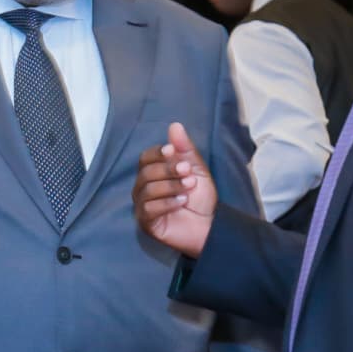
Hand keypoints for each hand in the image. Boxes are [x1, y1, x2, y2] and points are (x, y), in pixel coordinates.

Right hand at [134, 122, 216, 258]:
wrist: (209, 226)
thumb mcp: (196, 170)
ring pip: (147, 189)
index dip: (157, 153)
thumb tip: (175, 125)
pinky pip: (148, 208)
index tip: (173, 150)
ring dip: (170, 186)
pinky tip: (182, 201)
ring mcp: (143, 206)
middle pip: (145, 173)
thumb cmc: (201, 198)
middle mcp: (144, 188)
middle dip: (168, 170)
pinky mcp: (146, 223)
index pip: (145, 158)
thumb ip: (185, 149)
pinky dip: (166, 203)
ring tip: (189, 187)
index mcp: (154, 173)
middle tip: (188, 172)